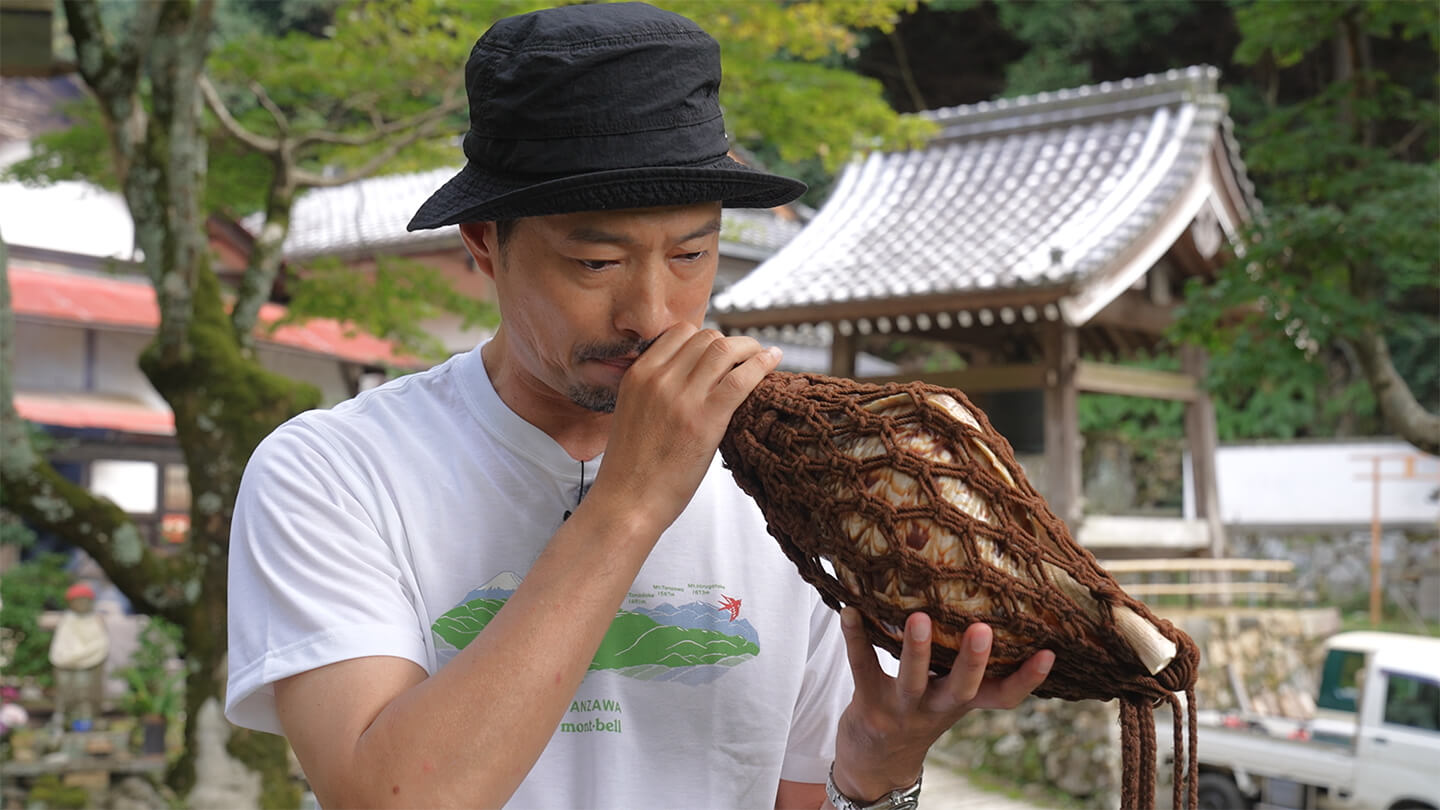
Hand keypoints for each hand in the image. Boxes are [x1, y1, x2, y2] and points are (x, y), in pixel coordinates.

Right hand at [589, 324, 779, 532]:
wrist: (627, 502)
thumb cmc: (631, 468)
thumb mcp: (631, 413)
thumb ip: (653, 390)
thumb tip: (685, 380)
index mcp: (638, 375)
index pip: (680, 333)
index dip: (706, 338)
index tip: (721, 351)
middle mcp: (658, 379)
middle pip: (706, 337)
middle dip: (731, 342)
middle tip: (748, 354)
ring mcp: (682, 398)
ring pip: (725, 350)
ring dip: (750, 348)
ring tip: (764, 355)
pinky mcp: (705, 420)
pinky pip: (740, 379)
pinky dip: (762, 364)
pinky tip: (773, 360)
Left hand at [831, 608, 1054, 802]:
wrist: (874, 763)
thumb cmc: (918, 712)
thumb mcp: (947, 695)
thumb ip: (960, 663)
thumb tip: (985, 602)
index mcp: (961, 703)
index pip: (1003, 697)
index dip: (1027, 680)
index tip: (1049, 653)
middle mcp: (936, 708)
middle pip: (961, 689)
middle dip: (972, 661)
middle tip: (982, 630)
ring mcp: (902, 709)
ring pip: (912, 681)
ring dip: (915, 650)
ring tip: (918, 618)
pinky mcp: (868, 703)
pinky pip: (862, 667)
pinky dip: (855, 638)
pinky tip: (850, 611)